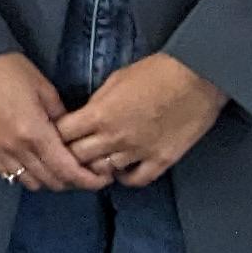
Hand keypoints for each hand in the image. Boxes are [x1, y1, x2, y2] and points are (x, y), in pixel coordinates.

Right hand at [0, 52, 106, 192]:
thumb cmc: (10, 70)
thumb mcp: (46, 90)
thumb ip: (62, 119)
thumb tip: (72, 138)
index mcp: (34, 132)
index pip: (67, 170)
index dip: (88, 180)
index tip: (100, 179)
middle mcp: (15, 147)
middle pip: (51, 181)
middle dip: (71, 181)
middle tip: (83, 172)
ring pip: (30, 182)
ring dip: (48, 179)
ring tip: (56, 168)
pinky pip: (8, 175)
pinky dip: (25, 174)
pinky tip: (32, 163)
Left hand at [56, 54, 226, 187]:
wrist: (196, 78)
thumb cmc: (156, 72)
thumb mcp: (115, 80)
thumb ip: (96, 103)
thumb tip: (86, 118)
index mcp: (99, 114)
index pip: (62, 134)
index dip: (55, 135)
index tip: (57, 135)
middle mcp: (114, 137)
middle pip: (77, 158)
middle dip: (69, 155)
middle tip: (71, 153)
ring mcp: (138, 152)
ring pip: (102, 172)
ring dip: (95, 168)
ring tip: (94, 163)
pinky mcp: (160, 161)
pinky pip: (135, 180)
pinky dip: (125, 178)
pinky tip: (122, 170)